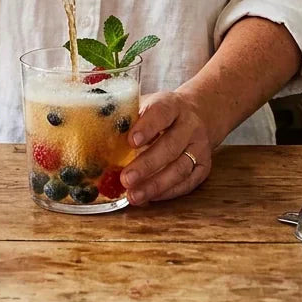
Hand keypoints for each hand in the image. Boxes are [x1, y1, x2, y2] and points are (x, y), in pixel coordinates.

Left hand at [120, 90, 211, 204]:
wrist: (199, 113)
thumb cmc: (162, 112)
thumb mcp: (148, 104)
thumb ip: (128, 115)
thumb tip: (97, 130)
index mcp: (172, 105)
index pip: (161, 113)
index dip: (147, 127)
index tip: (130, 141)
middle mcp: (190, 125)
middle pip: (171, 146)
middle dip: (147, 164)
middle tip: (126, 178)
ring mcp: (199, 146)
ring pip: (180, 168)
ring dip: (156, 185)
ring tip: (134, 196)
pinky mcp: (204, 166)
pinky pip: (188, 183)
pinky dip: (168, 192)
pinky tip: (150, 197)